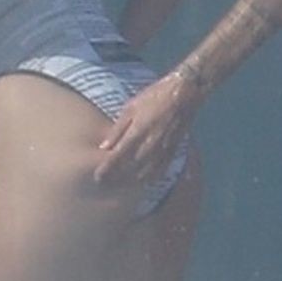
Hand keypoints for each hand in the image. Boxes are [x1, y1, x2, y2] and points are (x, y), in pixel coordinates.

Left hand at [95, 72, 201, 186]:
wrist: (184, 94)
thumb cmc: (154, 97)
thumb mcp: (131, 108)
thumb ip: (118, 129)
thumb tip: (103, 147)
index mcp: (137, 132)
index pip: (118, 157)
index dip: (107, 169)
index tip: (98, 177)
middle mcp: (150, 144)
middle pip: (130, 169)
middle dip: (117, 178)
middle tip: (106, 185)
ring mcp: (163, 149)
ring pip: (145, 173)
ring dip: (132, 181)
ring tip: (122, 186)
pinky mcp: (173, 151)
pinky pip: (160, 170)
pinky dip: (150, 178)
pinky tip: (144, 181)